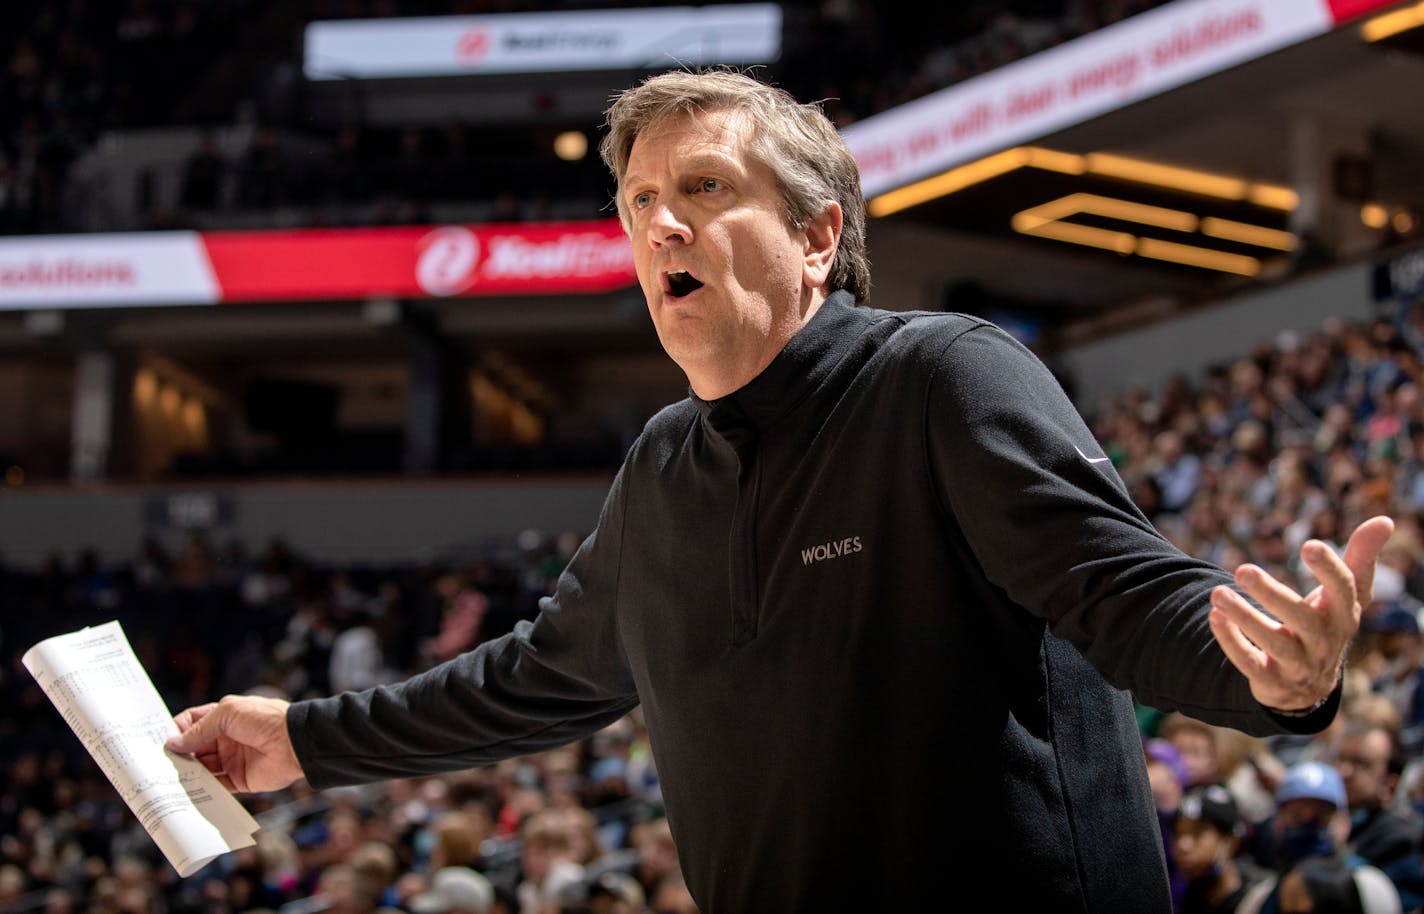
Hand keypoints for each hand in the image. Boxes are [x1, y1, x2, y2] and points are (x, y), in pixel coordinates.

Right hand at [165, 695, 303, 793]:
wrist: (296, 743)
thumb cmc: (266, 720)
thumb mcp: (228, 714)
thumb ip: (199, 729)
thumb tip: (172, 743)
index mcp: (223, 718)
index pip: (191, 723)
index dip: (175, 731)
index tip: (157, 742)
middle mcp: (225, 739)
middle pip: (193, 749)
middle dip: (176, 756)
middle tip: (156, 766)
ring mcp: (232, 760)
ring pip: (201, 769)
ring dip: (186, 774)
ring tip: (166, 781)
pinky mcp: (239, 780)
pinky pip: (216, 787)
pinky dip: (202, 790)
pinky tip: (186, 793)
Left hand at [1208, 514, 1394, 712]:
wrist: (1309, 683)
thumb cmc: (1328, 621)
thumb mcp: (1347, 594)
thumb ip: (1361, 557)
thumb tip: (1386, 520)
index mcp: (1343, 614)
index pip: (1343, 590)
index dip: (1329, 569)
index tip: (1309, 545)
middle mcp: (1324, 640)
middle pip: (1301, 617)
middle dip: (1271, 594)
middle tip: (1243, 570)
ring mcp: (1298, 663)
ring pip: (1273, 642)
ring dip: (1245, 617)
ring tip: (1218, 594)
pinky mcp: (1271, 680)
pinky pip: (1250, 663)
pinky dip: (1231, 641)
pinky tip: (1215, 616)